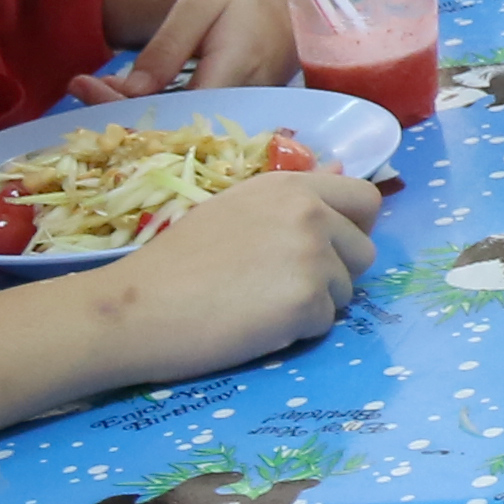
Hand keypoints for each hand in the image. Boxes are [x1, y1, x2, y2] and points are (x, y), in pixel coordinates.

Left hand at [70, 0, 306, 102]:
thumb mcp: (200, 4)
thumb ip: (168, 49)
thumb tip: (131, 93)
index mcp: (233, 71)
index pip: (173, 110)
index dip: (125, 109)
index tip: (82, 85)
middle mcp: (243, 101)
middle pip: (174, 125)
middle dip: (121, 111)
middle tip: (80, 88)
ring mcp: (246, 110)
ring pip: (183, 124)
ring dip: (137, 110)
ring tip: (97, 89)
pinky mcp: (243, 109)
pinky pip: (196, 117)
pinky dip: (161, 107)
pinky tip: (132, 94)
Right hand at [81, 168, 380, 384]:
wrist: (137, 306)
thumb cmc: (177, 261)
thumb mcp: (236, 208)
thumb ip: (294, 195)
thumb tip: (343, 172)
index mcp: (291, 186)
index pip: (366, 200)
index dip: (353, 229)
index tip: (328, 249)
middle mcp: (309, 212)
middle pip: (364, 252)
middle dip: (335, 274)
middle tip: (281, 286)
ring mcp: (311, 256)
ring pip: (347, 291)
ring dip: (314, 303)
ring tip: (260, 304)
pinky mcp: (306, 301)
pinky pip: (324, 323)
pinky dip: (296, 331)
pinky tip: (254, 324)